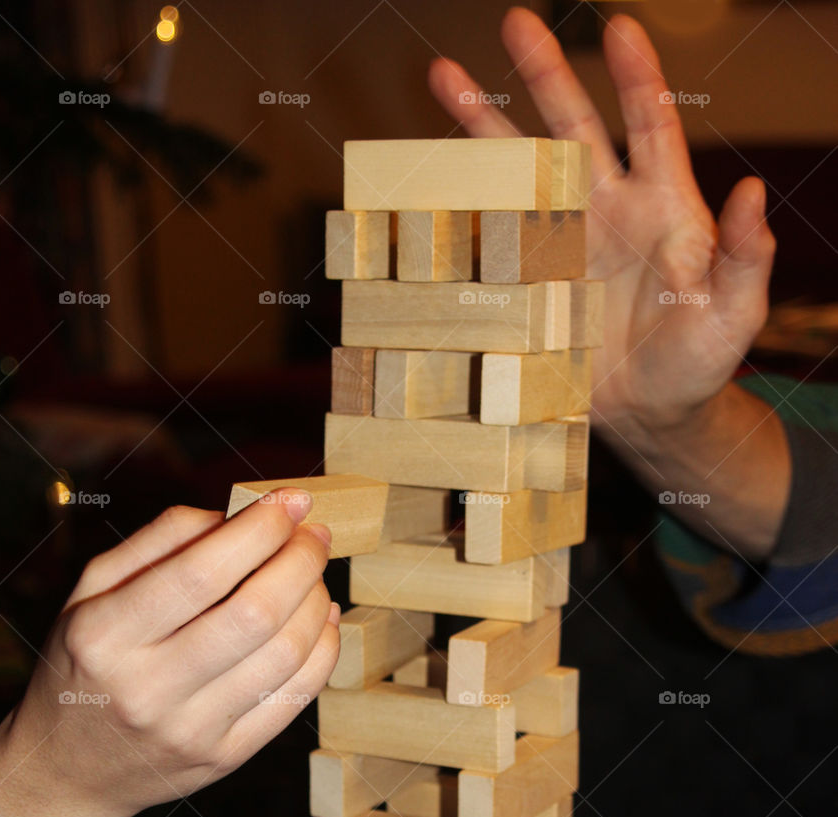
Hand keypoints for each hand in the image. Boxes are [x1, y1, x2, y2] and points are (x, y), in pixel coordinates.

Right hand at [0, 494, 339, 816]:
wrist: (68, 770)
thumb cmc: (87, 663)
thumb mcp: (92, 593)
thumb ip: (158, 542)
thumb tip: (238, 515)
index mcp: (105, 635)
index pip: (200, 573)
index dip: (259, 530)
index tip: (291, 501)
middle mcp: (146, 688)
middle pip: (253, 613)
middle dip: (300, 562)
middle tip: (315, 535)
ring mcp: (190, 730)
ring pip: (284, 655)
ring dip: (316, 602)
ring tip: (315, 576)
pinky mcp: (224, 758)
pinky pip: (295, 699)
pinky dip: (323, 650)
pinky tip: (322, 620)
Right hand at [429, 9, 775, 455]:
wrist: (648, 412)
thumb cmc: (701, 362)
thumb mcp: (735, 314)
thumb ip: (746, 258)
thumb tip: (754, 192)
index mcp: (661, 208)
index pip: (650, 127)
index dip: (636, 78)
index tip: (621, 28)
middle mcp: (607, 211)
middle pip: (572, 129)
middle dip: (545, 74)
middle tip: (516, 20)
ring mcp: (563, 244)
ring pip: (520, 171)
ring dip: (484, 126)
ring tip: (444, 76)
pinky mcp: (530, 283)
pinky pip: (492, 238)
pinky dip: (460, 209)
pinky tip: (428, 179)